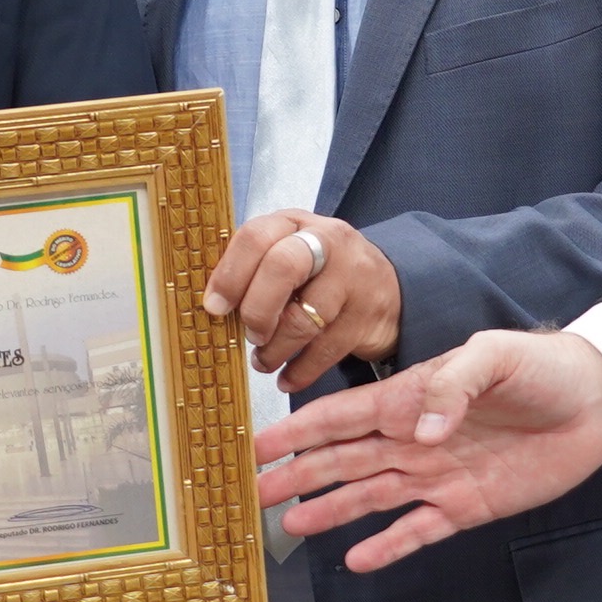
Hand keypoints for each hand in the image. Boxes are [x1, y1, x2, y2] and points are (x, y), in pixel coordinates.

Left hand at [202, 211, 402, 393]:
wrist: (389, 287)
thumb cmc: (321, 273)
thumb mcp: (288, 253)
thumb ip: (253, 269)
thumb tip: (212, 306)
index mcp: (295, 223)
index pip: (255, 237)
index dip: (229, 275)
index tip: (215, 307)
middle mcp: (327, 243)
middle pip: (282, 268)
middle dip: (256, 309)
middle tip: (250, 334)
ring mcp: (352, 278)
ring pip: (303, 320)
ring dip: (274, 350)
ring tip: (264, 360)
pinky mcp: (366, 317)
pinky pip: (325, 352)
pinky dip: (299, 373)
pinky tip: (287, 378)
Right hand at [249, 327, 601, 573]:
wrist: (597, 401)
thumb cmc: (544, 367)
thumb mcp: (495, 357)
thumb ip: (451, 386)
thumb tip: (419, 432)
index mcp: (413, 398)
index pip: (343, 417)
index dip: (299, 431)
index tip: (258, 444)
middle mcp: (416, 439)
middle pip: (345, 460)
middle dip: (300, 474)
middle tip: (257, 491)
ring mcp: (438, 474)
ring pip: (371, 496)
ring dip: (332, 510)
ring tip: (293, 525)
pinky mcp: (467, 505)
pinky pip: (418, 529)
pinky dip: (388, 545)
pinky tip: (357, 560)